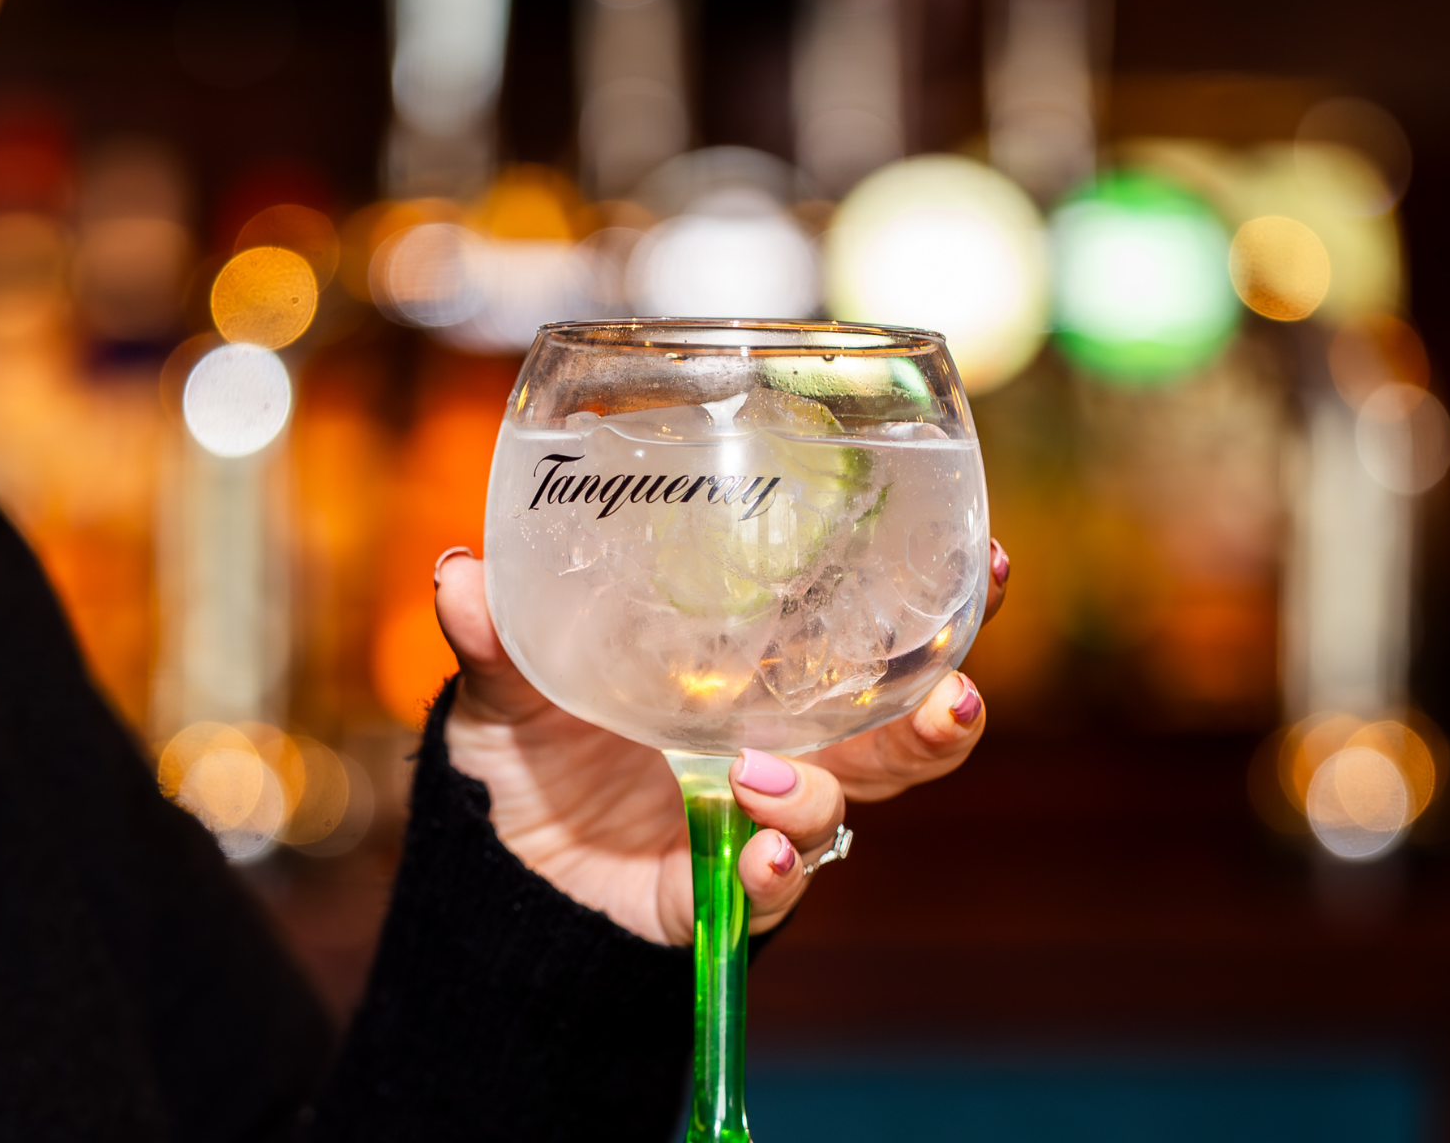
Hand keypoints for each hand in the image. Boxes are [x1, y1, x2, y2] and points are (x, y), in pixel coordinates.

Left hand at [432, 539, 1009, 944]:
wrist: (495, 869)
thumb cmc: (531, 750)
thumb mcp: (508, 682)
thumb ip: (497, 635)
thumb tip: (461, 572)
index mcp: (759, 672)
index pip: (873, 630)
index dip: (943, 601)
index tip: (988, 560)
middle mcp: (784, 743)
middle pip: (901, 728)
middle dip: (944, 712)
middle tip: (953, 695)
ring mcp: (760, 820)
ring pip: (847, 810)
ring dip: (829, 795)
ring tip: (770, 777)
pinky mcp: (722, 889)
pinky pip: (768, 887)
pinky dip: (766, 870)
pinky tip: (748, 851)